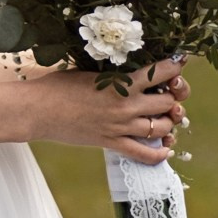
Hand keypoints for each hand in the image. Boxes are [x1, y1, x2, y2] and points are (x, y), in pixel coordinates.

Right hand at [15, 57, 185, 161]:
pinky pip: (144, 154)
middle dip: (173, 98)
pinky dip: (159, 154)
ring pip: (162, 128)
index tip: (179, 63)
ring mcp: (120, 127)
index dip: (175, 67)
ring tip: (163, 118)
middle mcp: (126, 105)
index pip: (162, 72)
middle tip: (168, 94)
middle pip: (168, 103)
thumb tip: (131, 68)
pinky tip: (164, 149)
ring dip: (167, 123)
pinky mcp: (111, 143)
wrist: (38, 110)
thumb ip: (115, 73)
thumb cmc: (59, 85)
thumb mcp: (91, 71)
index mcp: (122, 82)